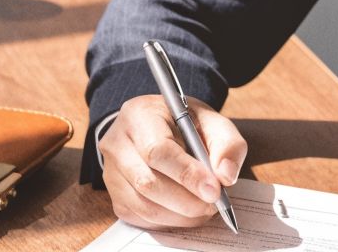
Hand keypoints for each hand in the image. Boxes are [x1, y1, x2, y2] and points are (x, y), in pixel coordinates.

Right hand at [98, 95, 246, 229]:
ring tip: (204, 209)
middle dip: (186, 200)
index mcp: (139, 115)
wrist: (158, 125)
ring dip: (179, 215)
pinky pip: (140, 217)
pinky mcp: (115, 195)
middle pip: (147, 182)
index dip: (187, 174)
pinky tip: (186, 212)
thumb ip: (227, 144)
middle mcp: (117, 143)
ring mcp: (111, 171)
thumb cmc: (185, 123)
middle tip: (214, 204)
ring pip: (143, 205)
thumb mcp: (212, 121)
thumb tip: (226, 176)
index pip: (158, 151)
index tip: (214, 190)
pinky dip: (168, 221)